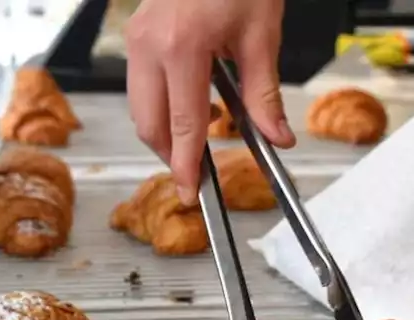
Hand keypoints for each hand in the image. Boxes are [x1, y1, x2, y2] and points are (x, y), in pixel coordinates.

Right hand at [126, 0, 295, 203]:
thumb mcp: (261, 35)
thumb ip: (265, 94)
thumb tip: (277, 137)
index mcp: (182, 45)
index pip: (182, 123)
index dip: (187, 164)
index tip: (190, 192)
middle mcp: (150, 43)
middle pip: (149, 123)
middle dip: (170, 155)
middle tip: (196, 177)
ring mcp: (137, 36)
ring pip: (140, 107)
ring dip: (164, 132)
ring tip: (196, 146)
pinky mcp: (137, 32)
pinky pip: (141, 85)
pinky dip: (160, 106)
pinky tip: (188, 110)